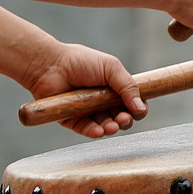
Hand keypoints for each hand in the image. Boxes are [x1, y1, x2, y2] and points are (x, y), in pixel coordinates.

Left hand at [23, 42, 147, 138]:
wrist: (51, 65)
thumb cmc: (81, 61)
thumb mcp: (111, 68)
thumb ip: (128, 86)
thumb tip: (141, 107)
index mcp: (114, 88)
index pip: (132, 104)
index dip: (137, 109)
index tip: (138, 110)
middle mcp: (103, 101)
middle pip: (121, 118)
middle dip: (125, 121)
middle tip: (122, 118)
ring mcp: (88, 112)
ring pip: (105, 126)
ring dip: (111, 128)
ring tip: (111, 126)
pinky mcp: (73, 120)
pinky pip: (86, 130)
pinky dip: (94, 132)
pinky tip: (99, 130)